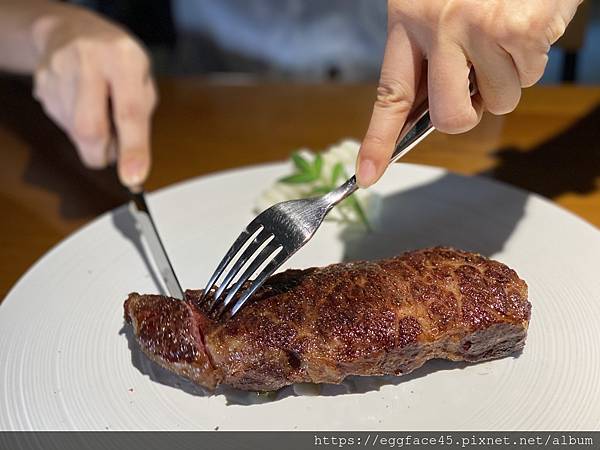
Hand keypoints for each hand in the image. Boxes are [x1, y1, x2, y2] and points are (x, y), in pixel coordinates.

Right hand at [32, 9, 156, 187]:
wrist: (73, 32)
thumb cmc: (118, 63)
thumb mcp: (143, 82)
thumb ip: (140, 118)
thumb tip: (132, 163)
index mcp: (124, 59)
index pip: (128, 112)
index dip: (132, 149)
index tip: (133, 178)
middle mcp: (89, 60)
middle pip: (89, 128)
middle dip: (102, 153)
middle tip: (112, 151)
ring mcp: (59, 71)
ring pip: (73, 131)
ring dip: (91, 139)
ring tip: (99, 113)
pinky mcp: (42, 84)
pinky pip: (61, 123)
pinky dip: (75, 127)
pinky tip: (82, 105)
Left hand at [356, 0, 581, 186]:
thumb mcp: (435, 4)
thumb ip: (430, 55)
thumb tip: (432, 112)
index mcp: (407, 18)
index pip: (388, 94)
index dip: (378, 139)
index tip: (368, 173)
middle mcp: (439, 25)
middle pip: (449, 117)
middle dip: (468, 112)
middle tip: (476, 86)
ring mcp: (480, 28)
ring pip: (498, 101)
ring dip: (506, 78)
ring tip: (504, 36)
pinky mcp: (520, 31)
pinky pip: (528, 77)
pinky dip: (531, 59)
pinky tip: (524, 25)